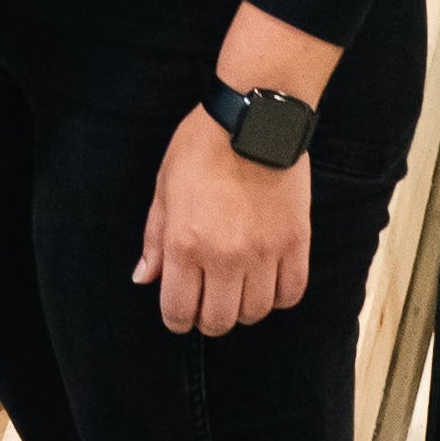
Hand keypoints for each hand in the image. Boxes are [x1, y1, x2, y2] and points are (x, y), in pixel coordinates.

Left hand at [135, 103, 310, 335]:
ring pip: (256, 312)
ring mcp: (263, 253)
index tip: (181, 311)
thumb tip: (144, 279)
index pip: (179, 311)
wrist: (253, 118)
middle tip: (210, 301)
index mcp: (185, 244)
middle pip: (219, 321)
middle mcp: (224, 257)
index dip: (177, 319)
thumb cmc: (200, 148)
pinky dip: (279, 296)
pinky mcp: (295, 243)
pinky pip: (291, 293)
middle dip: (209, 319)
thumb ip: (154, 239)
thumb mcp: (164, 187)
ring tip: (239, 288)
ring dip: (244, 308)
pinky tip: (268, 280)